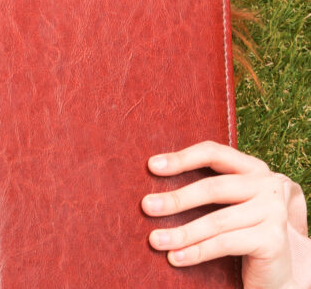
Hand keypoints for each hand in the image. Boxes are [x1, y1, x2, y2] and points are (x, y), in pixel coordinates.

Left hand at [143, 141, 308, 288]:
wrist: (276, 269)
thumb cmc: (241, 229)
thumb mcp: (226, 202)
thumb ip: (204, 186)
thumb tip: (153, 173)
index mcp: (252, 167)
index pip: (213, 153)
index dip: (182, 158)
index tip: (151, 166)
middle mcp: (267, 185)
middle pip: (212, 188)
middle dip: (175, 199)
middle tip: (146, 206)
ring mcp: (273, 212)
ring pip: (216, 221)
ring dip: (181, 232)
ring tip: (155, 240)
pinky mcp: (273, 239)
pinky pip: (225, 243)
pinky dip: (197, 251)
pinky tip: (176, 257)